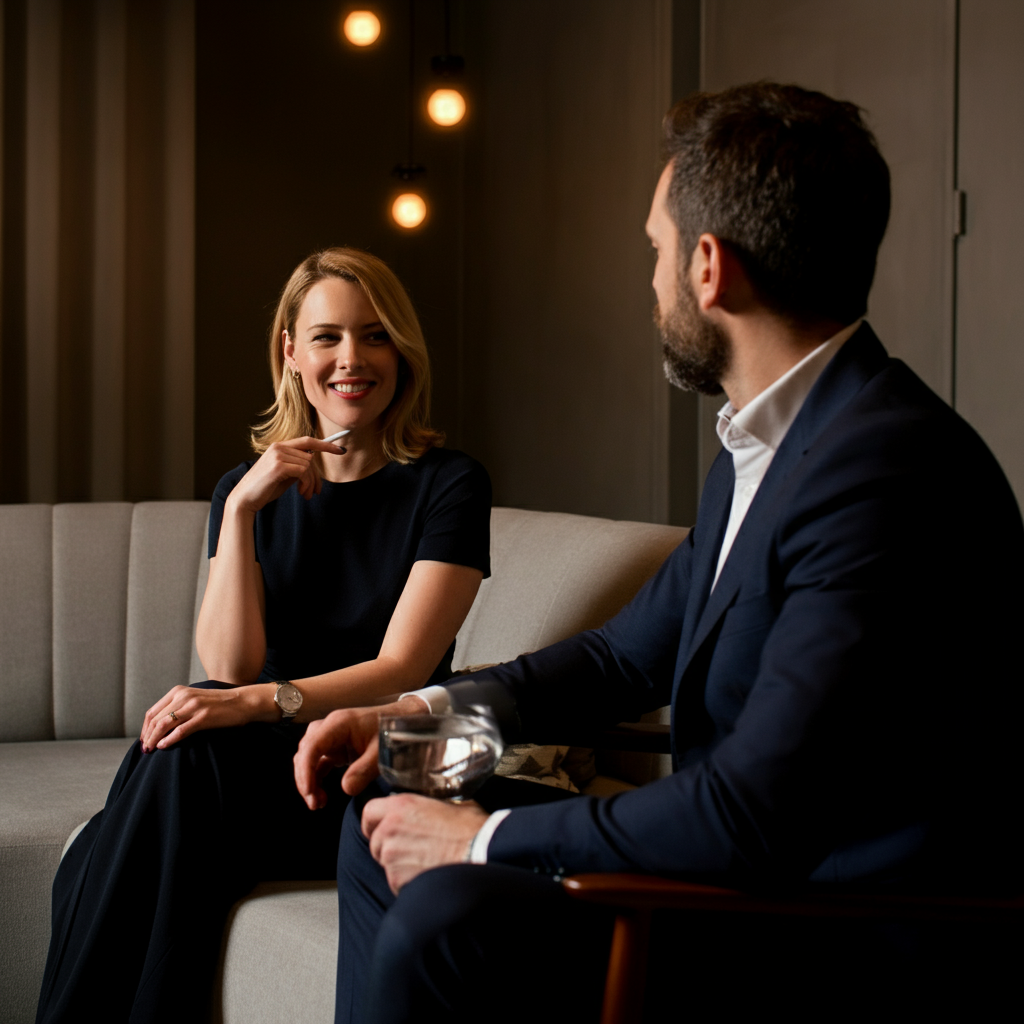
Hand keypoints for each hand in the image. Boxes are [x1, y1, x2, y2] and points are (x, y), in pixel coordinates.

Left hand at [140, 683, 267, 750]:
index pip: (152, 711)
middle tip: (145, 749)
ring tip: (151, 750)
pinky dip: (169, 740)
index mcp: (179, 691)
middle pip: (155, 719)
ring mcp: (193, 706)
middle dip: (147, 736)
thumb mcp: (195, 700)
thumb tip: (160, 726)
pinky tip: (164, 747)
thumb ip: (179, 707)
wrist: (243, 702)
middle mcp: (183, 696)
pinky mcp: (203, 717)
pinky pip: (180, 731)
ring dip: (154, 739)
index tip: (144, 739)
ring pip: (164, 725)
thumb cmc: (219, 704)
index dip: (145, 728)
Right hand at [228, 437, 345, 512]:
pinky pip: (304, 472)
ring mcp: (278, 455)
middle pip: (311, 457)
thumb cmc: (265, 488)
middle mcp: (279, 447)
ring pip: (309, 465)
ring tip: (306, 495)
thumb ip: (297, 466)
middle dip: (316, 476)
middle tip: (316, 492)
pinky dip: (306, 483)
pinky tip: (301, 492)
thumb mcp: (284, 475)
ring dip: (311, 483)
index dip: (326, 445)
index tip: (340, 450)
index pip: (308, 441)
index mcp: (279, 447)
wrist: (245, 499)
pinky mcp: (279, 465)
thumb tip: (313, 464)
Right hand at [293, 698, 414, 807]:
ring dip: (309, 780)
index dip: (306, 770)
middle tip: (314, 802)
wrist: (402, 722)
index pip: (313, 746)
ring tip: (317, 803)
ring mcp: (331, 737)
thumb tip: (346, 789)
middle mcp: (330, 727)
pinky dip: (316, 779)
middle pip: (305, 752)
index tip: (309, 791)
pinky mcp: (335, 747)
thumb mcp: (381, 752)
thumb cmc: (392, 732)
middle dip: (305, 778)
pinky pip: (317, 763)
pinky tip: (322, 796)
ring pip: (308, 758)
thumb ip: (364, 770)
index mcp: (339, 723)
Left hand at [362, 794, 488, 893]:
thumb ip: (429, 806)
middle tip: (414, 850)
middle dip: (390, 848)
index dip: (375, 823)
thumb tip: (430, 809)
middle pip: (376, 842)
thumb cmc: (471, 828)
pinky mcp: (396, 879)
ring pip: (386, 864)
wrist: (480, 853)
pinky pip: (396, 883)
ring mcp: (391, 855)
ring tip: (426, 863)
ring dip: (400, 866)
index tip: (383, 829)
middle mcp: (390, 829)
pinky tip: (429, 875)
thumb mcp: (451, 803)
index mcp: (402, 806)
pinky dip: (408, 883)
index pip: (369, 812)